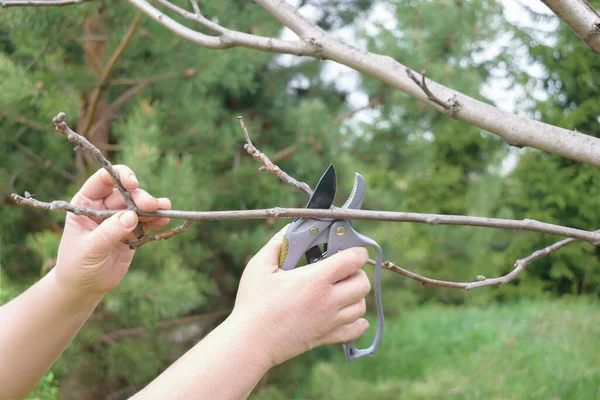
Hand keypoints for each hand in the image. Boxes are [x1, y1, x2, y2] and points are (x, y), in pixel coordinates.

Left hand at [55, 166, 170, 295]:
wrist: (85, 288)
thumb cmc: (77, 266)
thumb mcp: (89, 249)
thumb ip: (109, 232)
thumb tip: (132, 216)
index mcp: (86, 204)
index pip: (102, 180)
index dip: (119, 176)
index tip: (133, 184)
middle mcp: (103, 207)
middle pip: (126, 193)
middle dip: (141, 197)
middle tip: (153, 206)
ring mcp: (119, 219)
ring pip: (139, 205)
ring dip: (153, 206)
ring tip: (166, 210)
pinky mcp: (132, 231)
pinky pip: (147, 221)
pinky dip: (156, 220)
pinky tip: (164, 221)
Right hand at [231, 227, 370, 366]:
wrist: (250, 342)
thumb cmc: (252, 302)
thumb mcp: (260, 265)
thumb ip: (278, 243)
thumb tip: (291, 229)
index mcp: (315, 280)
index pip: (353, 260)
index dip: (357, 251)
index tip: (350, 248)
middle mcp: (328, 301)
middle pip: (362, 283)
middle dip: (357, 272)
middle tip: (342, 270)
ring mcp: (329, 321)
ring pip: (361, 306)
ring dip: (356, 295)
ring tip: (341, 290)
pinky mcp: (325, 338)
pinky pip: (354, 331)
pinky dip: (357, 322)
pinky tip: (347, 314)